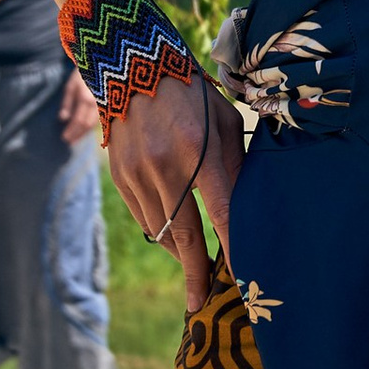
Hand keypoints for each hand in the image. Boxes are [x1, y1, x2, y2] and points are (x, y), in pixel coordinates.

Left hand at [59, 71, 100, 143]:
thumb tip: (62, 119)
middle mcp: (96, 104)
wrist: (99, 64)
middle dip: (77, 134)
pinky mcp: (106, 104)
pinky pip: (99, 119)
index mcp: (85, 99)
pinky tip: (84, 130)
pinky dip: (90, 127)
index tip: (64, 138)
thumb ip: (67, 103)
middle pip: (86, 125)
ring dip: (84, 133)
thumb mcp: (70, 86)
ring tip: (75, 139)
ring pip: (94, 123)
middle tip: (68, 142)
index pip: (78, 121)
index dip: (71, 131)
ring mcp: (103, 105)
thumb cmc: (81, 74)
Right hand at [104, 63, 245, 313]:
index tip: (241, 279)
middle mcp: (164, 166)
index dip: (232, 249)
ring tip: (196, 266)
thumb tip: (248, 210)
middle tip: (202, 302)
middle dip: (196, 273)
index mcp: (198, 151)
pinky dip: (159, 232)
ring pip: (160, 232)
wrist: (135, 66)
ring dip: (179, 253)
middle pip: (183, 236)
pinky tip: (173, 237)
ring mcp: (137, 173)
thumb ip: (236, 165)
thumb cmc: (193, 94)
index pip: (220, 214)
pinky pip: (142, 217)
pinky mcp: (119, 176)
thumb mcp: (225, 121)